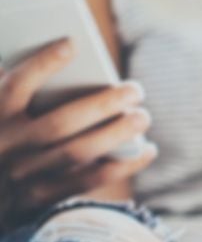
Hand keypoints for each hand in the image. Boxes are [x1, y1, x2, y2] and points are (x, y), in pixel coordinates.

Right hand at [0, 39, 155, 230]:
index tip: (72, 43)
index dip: (41, 64)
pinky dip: (123, 165)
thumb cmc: (7, 134)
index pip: (14, 87)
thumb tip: (70, 54)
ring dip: (116, 133)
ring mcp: (22, 176)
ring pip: (76, 153)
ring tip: (143, 116)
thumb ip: (21, 89)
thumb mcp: (3, 111)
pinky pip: (89, 180)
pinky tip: (148, 149)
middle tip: (135, 90)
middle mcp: (4, 147)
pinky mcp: (40, 198)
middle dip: (101, 105)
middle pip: (59, 124)